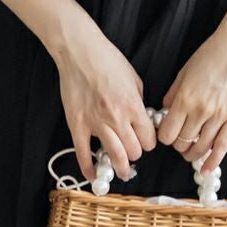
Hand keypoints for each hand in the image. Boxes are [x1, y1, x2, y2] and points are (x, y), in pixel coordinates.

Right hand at [53, 25, 157, 184]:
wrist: (79, 51)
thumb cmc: (106, 59)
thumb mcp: (134, 78)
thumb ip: (139, 101)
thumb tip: (142, 117)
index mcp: (133, 106)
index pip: (149, 139)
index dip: (149, 142)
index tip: (146, 141)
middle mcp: (116, 118)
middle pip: (134, 151)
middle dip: (136, 153)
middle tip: (133, 151)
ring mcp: (96, 123)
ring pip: (114, 157)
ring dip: (120, 168)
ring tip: (122, 171)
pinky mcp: (77, 125)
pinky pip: (83, 154)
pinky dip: (88, 169)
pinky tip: (93, 175)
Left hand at [156, 25, 226, 173]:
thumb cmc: (211, 55)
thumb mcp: (184, 72)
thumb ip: (173, 94)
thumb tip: (165, 111)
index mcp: (185, 98)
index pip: (168, 133)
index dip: (165, 137)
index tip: (167, 135)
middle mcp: (201, 110)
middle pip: (183, 142)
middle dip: (178, 145)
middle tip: (179, 143)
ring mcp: (220, 116)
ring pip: (201, 146)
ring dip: (192, 153)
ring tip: (190, 152)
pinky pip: (223, 146)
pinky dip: (213, 160)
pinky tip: (206, 168)